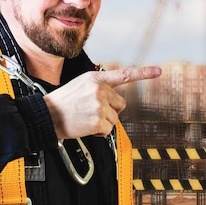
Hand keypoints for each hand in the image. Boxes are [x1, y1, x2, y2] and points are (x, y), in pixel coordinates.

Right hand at [43, 66, 161, 138]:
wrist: (46, 115)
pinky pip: (108, 130)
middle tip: (91, 112)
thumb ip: (99, 87)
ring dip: (103, 122)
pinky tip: (85, 127)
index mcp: (96, 78)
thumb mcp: (81, 85)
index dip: (144, 73)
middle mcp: (100, 89)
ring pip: (114, 118)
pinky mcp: (99, 120)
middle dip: (110, 110)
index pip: (124, 75)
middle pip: (120, 104)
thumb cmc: (63, 102)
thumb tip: (117, 100)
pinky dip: (98, 132)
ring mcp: (100, 104)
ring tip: (85, 119)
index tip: (159, 71)